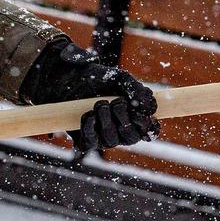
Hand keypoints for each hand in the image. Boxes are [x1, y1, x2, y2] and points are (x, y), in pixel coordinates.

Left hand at [20, 41, 160, 152]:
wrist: (68, 77)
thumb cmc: (97, 78)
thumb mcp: (120, 79)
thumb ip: (137, 91)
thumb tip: (151, 109)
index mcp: (134, 117)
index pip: (150, 131)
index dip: (150, 128)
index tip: (143, 116)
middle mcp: (120, 131)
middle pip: (131, 137)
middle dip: (124, 120)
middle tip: (116, 102)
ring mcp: (103, 138)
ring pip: (111, 140)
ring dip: (106, 120)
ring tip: (99, 103)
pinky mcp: (86, 141)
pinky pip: (92, 143)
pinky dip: (90, 126)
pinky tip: (88, 114)